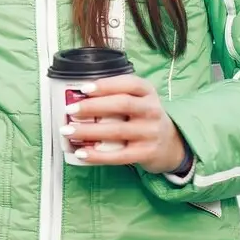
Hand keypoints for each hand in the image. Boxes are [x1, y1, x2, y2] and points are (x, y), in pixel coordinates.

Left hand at [61, 74, 188, 173]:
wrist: (171, 144)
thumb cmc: (143, 117)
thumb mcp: (139, 100)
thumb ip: (116, 95)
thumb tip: (77, 97)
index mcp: (148, 92)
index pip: (129, 84)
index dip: (106, 85)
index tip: (84, 88)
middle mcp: (152, 110)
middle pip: (122, 104)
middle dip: (93, 106)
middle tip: (70, 110)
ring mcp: (150, 132)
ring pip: (117, 130)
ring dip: (89, 131)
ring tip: (68, 131)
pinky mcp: (147, 153)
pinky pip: (119, 156)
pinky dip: (98, 155)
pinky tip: (81, 153)